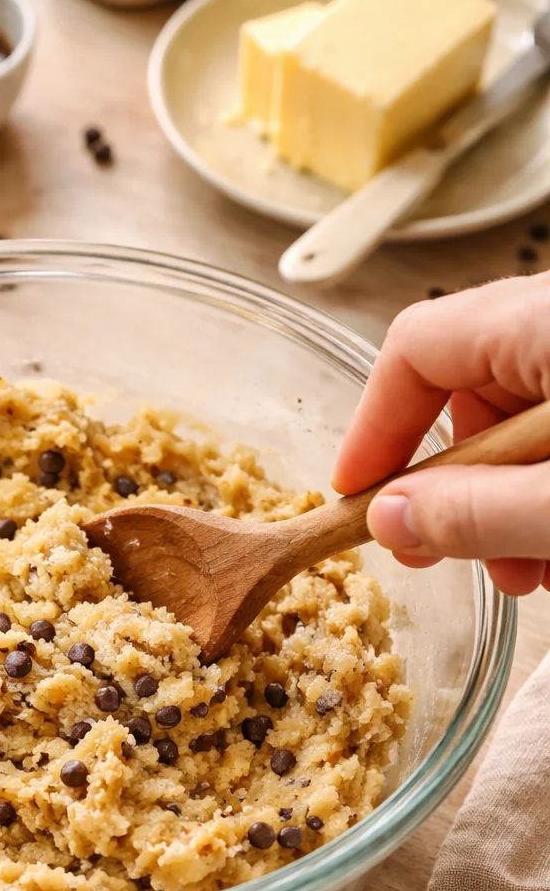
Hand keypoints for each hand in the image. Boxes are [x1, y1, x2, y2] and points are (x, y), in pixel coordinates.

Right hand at [332, 272, 549, 595]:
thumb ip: (479, 512)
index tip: (359, 498)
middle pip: (468, 392)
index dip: (375, 429)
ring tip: (530, 571)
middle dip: (454, 487)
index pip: (417, 348)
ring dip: (507, 503)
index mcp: (543, 319)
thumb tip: (393, 520)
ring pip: (521, 423)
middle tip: (449, 553)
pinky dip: (548, 491)